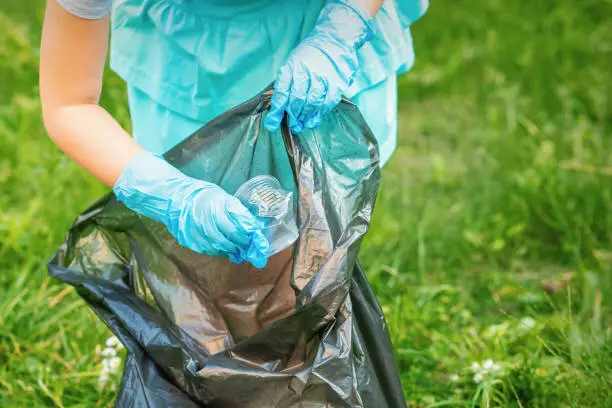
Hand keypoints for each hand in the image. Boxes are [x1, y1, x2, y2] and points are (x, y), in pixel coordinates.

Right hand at [113, 151, 268, 267]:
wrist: (175, 199)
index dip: (250, 235)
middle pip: (231, 238)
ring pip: (220, 247)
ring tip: (239, 249)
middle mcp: (207, 221)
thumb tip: (252, 225)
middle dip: (243, 244)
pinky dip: (219, 251)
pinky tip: (224, 249)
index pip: (239, 226)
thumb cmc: (202, 196)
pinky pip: (209, 249)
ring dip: (232, 250)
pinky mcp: (191, 240)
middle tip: (250, 246)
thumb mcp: (222, 197)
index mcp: (217, 207)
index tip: (258, 241)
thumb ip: (236, 211)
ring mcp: (197, 232)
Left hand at [264, 0, 374, 133]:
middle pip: (297, 100)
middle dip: (293, 117)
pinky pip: (328, 102)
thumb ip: (287, 83)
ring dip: (306, 117)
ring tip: (303, 124)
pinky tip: (316, 116)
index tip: (272, 124)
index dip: (276, 111)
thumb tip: (280, 108)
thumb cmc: (310, 54)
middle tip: (293, 126)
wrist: (334, 39)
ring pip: (312, 103)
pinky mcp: (336, 81)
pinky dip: (321, 112)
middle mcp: (306, 71)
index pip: (282, 93)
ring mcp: (322, 76)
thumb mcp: (293, 63)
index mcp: (291, 67)